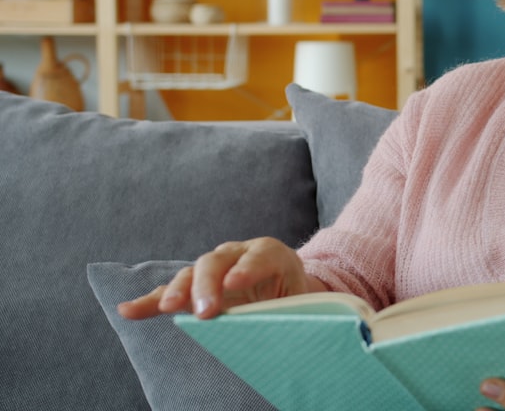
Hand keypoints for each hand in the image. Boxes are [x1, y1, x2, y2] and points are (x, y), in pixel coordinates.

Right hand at [117, 237, 323, 320]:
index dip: (247, 268)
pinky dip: (150, 301)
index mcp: (271, 253)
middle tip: (205, 311)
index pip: (260, 256)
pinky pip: (171, 291)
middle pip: (217, 261)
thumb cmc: (295, 297)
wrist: (287, 290)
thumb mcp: (299, 298)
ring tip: (167, 308)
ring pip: (192, 273)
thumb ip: (286, 307)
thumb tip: (277, 327)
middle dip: (208, 285)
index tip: (235, 283)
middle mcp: (238, 254)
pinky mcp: (196, 285)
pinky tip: (129, 310)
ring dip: (178, 291)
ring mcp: (214, 267)